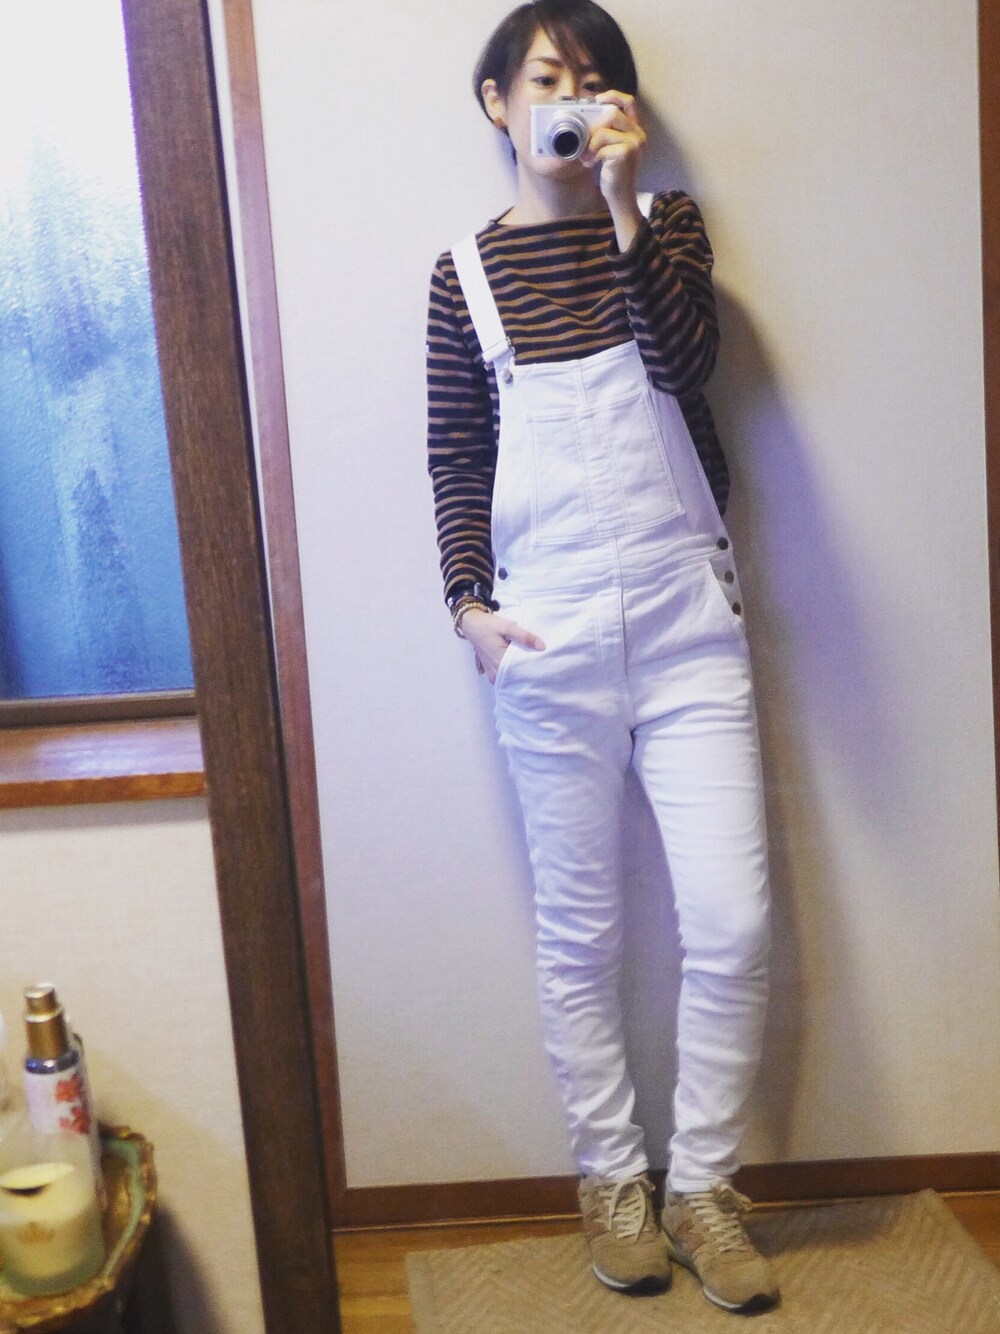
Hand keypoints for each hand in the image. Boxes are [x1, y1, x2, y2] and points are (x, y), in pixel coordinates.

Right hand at [460, 609, 544, 683]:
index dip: (534, 669)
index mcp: (500, 663)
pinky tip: (521, 666)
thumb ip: (525, 637)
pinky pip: (505, 677)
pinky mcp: (491, 672)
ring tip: (533, 665)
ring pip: (511, 679)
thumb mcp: (508, 627)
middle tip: (542, 665)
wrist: (471, 625)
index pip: (522, 673)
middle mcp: (495, 673)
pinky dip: (513, 673)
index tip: (544, 665)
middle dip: (529, 672)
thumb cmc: (489, 625)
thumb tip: (542, 646)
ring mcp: (492, 675)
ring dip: (521, 673)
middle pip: (517, 678)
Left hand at [581, 91, 645, 209]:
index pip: (629, 102)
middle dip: (593, 127)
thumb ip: (606, 131)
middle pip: (612, 113)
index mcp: (636, 130)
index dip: (613, 96)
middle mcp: (639, 134)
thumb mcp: (610, 148)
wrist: (619, 196)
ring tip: (587, 156)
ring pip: (604, 130)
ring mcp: (635, 143)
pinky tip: (591, 163)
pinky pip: (602, 144)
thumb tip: (585, 118)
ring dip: (590, 143)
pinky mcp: (626, 153)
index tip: (597, 100)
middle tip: (585, 142)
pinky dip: (592, 154)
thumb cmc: (613, 172)